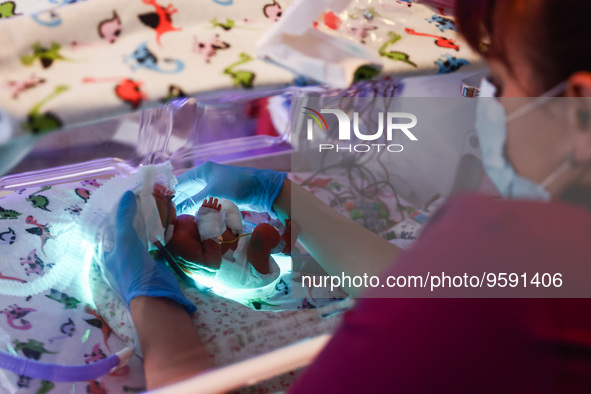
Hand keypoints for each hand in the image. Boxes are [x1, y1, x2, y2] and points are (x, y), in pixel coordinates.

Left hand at [104, 191, 195, 313]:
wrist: (155, 296)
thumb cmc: (134, 270)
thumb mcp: (126, 241)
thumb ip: (125, 217)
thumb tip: (127, 194)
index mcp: (103, 253)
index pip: (105, 227)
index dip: (113, 212)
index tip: (124, 197)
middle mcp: (116, 256)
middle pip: (121, 231)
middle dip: (130, 216)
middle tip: (140, 198)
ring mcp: (134, 260)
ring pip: (136, 236)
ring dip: (143, 223)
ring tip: (150, 206)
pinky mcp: (149, 262)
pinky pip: (149, 243)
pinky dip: (153, 232)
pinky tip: (160, 222)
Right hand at [173, 161, 286, 216]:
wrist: (261, 191)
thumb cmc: (236, 186)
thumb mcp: (212, 193)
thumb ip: (193, 201)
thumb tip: (176, 210)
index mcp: (202, 171)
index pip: (180, 180)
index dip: (169, 191)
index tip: (158, 203)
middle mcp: (206, 178)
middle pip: (187, 191)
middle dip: (178, 202)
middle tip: (165, 215)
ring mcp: (214, 189)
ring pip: (196, 200)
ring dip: (189, 209)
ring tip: (176, 220)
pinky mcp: (221, 199)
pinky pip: (205, 206)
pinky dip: (199, 212)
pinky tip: (192, 221)